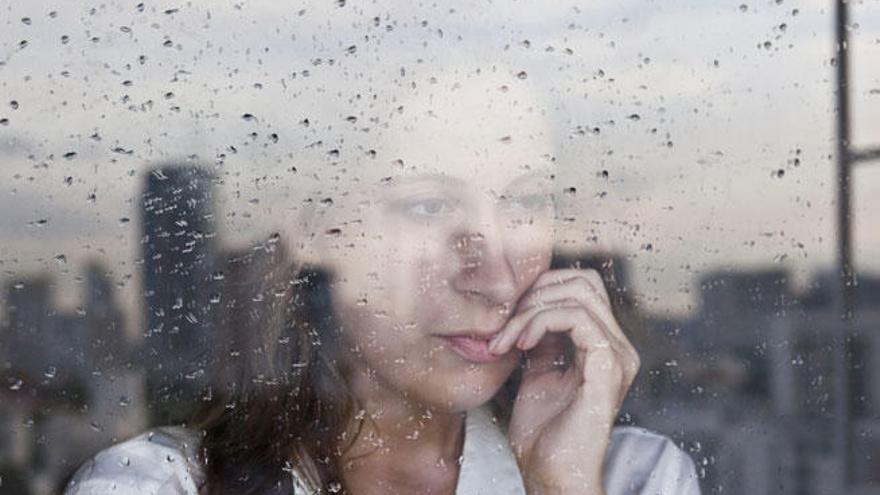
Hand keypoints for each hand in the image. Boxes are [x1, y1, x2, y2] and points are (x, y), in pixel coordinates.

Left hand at [487, 269, 640, 494]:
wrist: (549, 475)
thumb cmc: (541, 432)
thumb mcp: (537, 370)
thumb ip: (540, 336)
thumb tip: (526, 302)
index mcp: (605, 345)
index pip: (581, 285)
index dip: (540, 288)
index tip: (506, 317)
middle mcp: (619, 347)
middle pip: (583, 280)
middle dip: (535, 293)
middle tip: (504, 325)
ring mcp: (618, 356)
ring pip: (578, 294)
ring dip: (530, 310)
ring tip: (507, 339)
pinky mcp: (609, 367)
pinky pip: (576, 318)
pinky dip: (541, 321)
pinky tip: (521, 343)